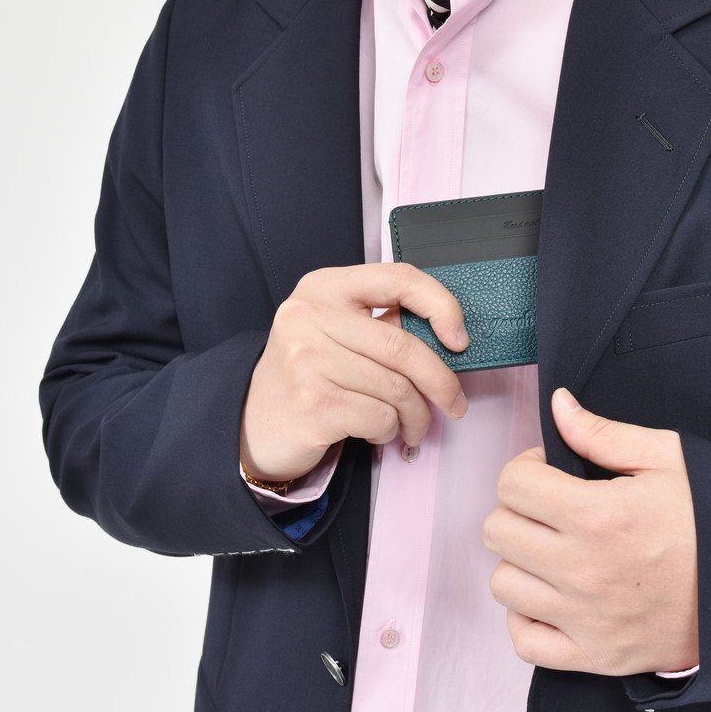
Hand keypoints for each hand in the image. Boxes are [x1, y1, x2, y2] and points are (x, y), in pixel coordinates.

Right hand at [240, 263, 468, 481]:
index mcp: (324, 287)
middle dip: (440, 382)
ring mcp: (307, 359)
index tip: (459, 339)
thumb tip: (448, 341)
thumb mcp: (333, 333)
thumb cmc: (307, 376)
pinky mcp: (313, 403)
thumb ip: (379, 326)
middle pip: (403, 345)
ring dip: (415, 416)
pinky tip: (375, 433)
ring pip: (396, 388)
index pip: (399, 278)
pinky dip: (389, 432)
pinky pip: (380, 417)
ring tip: (409, 426)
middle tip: (454, 404)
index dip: (441, 305)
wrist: (251, 422)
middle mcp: (310, 316)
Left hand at [485, 388, 697, 675]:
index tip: (551, 474)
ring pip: (502, 583)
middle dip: (520, 511)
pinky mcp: (594, 656)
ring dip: (521, 563)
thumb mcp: (669, 460)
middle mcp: (583, 570)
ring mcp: (586, 618)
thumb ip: (602, 433)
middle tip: (552, 512)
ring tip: (555, 553)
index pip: (512, 483)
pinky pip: (523, 640)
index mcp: (599, 515)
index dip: (527, 469)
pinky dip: (528, 618)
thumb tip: (557, 405)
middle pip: (498, 530)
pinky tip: (552, 597)